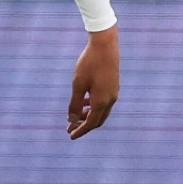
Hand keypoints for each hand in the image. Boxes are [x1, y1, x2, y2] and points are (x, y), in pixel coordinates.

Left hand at [68, 24, 118, 138]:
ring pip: (100, 111)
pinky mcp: (113, 86)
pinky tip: (83, 102)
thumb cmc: (89, 64)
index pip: (90, 123)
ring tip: (74, 117)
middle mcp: (110, 101)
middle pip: (97, 120)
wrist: (105, 46)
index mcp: (102, 102)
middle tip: (69, 128)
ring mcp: (113, 94)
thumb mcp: (78, 85)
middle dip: (83, 125)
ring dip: (87, 116)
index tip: (70, 136)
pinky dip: (92, 106)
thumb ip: (75, 104)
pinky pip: (102, 103)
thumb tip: (71, 120)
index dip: (80, 131)